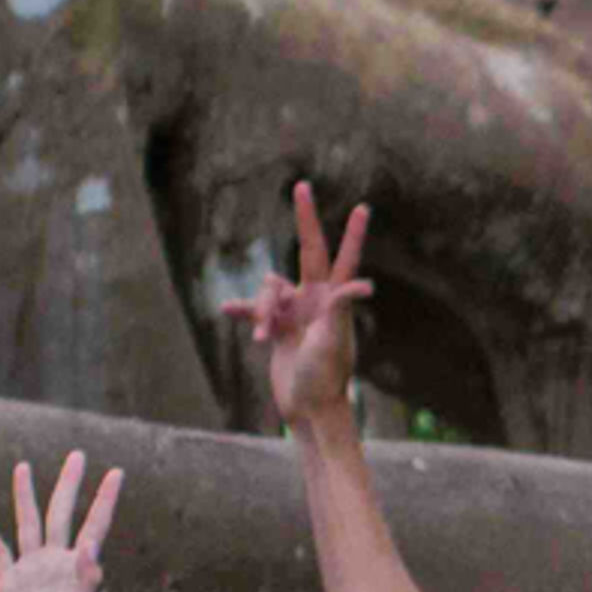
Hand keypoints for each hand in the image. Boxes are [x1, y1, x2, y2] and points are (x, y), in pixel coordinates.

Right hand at [0, 451, 126, 591]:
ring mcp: (31, 568)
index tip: (116, 472)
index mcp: (75, 565)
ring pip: (28, 522)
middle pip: (61, 512)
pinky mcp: (8, 580)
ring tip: (23, 466)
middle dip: (69, 484)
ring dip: (26, 496)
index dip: (104, 499)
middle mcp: (54, 560)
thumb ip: (84, 580)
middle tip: (77, 454)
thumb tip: (90, 549)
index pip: (93, 524)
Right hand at [221, 182, 372, 431]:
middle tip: (302, 185)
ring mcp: (296, 311)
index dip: (352, 233)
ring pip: (269, 287)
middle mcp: (316, 299)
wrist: (308, 406)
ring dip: (263, 310)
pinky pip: (253, 309)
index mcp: (335, 300)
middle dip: (305, 219)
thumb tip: (364, 284)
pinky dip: (245, 311)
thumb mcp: (333, 339)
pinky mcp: (277, 326)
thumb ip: (341, 308)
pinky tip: (228, 312)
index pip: (344, 258)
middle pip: (308, 250)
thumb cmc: (325, 374)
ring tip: (267, 339)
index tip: (362, 207)